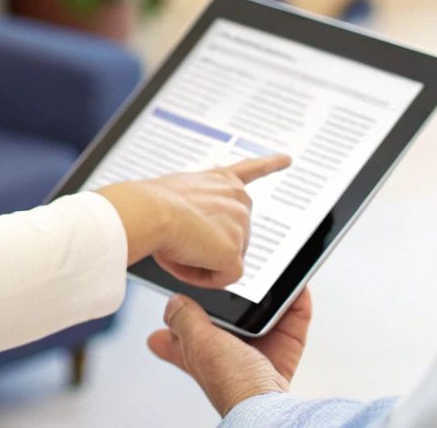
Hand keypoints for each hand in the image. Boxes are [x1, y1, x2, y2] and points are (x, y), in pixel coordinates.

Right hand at [97, 152, 291, 288]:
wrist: (149, 210)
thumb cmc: (149, 204)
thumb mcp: (176, 194)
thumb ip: (195, 210)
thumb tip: (195, 239)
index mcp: (222, 180)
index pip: (251, 170)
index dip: (270, 164)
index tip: (287, 159)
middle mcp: (237, 197)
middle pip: (232, 236)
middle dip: (208, 243)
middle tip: (180, 239)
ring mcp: (240, 224)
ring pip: (222, 259)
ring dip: (200, 260)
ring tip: (176, 245)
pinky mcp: (234, 251)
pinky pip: (221, 277)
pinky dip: (201, 276)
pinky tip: (184, 263)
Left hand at [147, 289, 313, 416]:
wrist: (269, 407)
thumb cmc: (232, 385)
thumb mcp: (198, 343)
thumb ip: (184, 319)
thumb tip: (175, 301)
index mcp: (196, 354)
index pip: (173, 338)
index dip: (173, 320)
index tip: (174, 299)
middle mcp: (223, 354)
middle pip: (222, 320)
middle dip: (230, 299)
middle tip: (233, 277)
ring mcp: (253, 354)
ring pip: (259, 317)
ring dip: (268, 295)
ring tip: (270, 274)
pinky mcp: (281, 353)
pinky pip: (290, 322)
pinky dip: (295, 304)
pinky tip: (295, 288)